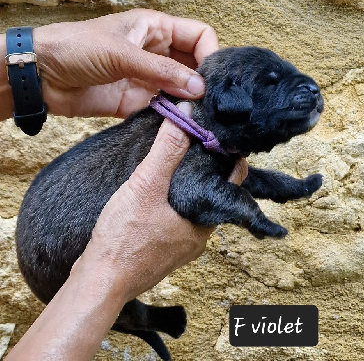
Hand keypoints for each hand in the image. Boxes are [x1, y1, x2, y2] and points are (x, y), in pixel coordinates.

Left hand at [32, 9, 218, 117]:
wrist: (43, 77)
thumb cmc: (77, 48)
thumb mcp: (122, 53)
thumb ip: (162, 70)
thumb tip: (199, 88)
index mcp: (155, 29)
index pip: (198, 36)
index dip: (210, 54)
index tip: (212, 78)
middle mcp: (156, 53)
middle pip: (193, 65)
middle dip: (202, 81)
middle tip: (209, 102)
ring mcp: (148, 79)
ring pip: (181, 89)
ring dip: (189, 102)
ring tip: (199, 115)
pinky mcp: (138, 101)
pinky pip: (164, 109)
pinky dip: (173, 116)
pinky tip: (179, 123)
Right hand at [79, 102, 247, 300]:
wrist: (98, 281)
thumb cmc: (123, 238)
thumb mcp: (146, 185)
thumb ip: (167, 150)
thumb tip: (187, 114)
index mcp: (204, 221)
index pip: (233, 182)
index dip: (227, 157)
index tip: (217, 137)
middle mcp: (198, 237)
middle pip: (212, 195)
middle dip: (205, 171)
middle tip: (192, 145)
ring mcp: (180, 248)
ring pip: (192, 209)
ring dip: (187, 189)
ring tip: (174, 165)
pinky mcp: (162, 252)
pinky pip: (175, 222)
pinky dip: (172, 205)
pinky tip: (157, 195)